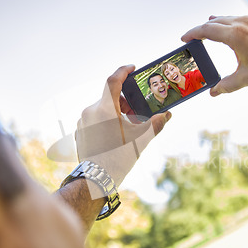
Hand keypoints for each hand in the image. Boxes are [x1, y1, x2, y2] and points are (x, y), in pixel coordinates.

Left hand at [76, 65, 170, 187]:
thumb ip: (155, 124)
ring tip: (128, 125)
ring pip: (102, 108)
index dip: (123, 71)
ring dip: (115, 111)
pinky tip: (116, 133)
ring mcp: (82, 122)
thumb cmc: (118, 159)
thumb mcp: (140, 140)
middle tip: (137, 109)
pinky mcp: (80, 131)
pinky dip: (106, 120)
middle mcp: (90, 111)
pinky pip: (94, 119)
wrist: (95, 179)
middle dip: (124, 100)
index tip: (132, 68)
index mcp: (104, 109)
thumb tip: (167, 115)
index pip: (113, 80)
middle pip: (109, 97)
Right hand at [182, 16, 247, 95]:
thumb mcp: (247, 79)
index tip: (184, 39)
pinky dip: (229, 23)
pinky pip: (239, 18)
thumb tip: (214, 92)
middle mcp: (241, 23)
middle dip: (201, 30)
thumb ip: (227, 85)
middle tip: (192, 38)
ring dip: (215, 24)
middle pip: (214, 22)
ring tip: (208, 28)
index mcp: (234, 36)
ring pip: (227, 18)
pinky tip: (232, 29)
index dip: (192, 34)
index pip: (206, 30)